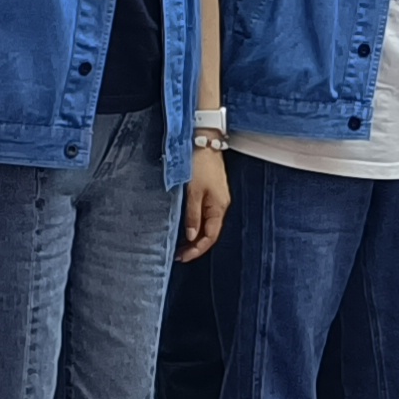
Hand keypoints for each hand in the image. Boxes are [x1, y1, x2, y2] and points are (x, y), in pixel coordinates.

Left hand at [179, 145, 231, 262]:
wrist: (205, 142)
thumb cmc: (199, 165)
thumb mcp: (193, 192)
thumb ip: (193, 215)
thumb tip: (193, 237)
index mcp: (218, 207)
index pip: (210, 237)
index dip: (197, 250)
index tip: (183, 257)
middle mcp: (220, 206)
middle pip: (210, 233)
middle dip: (195, 247)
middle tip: (179, 255)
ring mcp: (217, 199)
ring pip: (208, 225)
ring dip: (195, 237)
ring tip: (181, 246)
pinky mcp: (212, 193)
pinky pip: (206, 216)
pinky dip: (197, 225)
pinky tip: (187, 228)